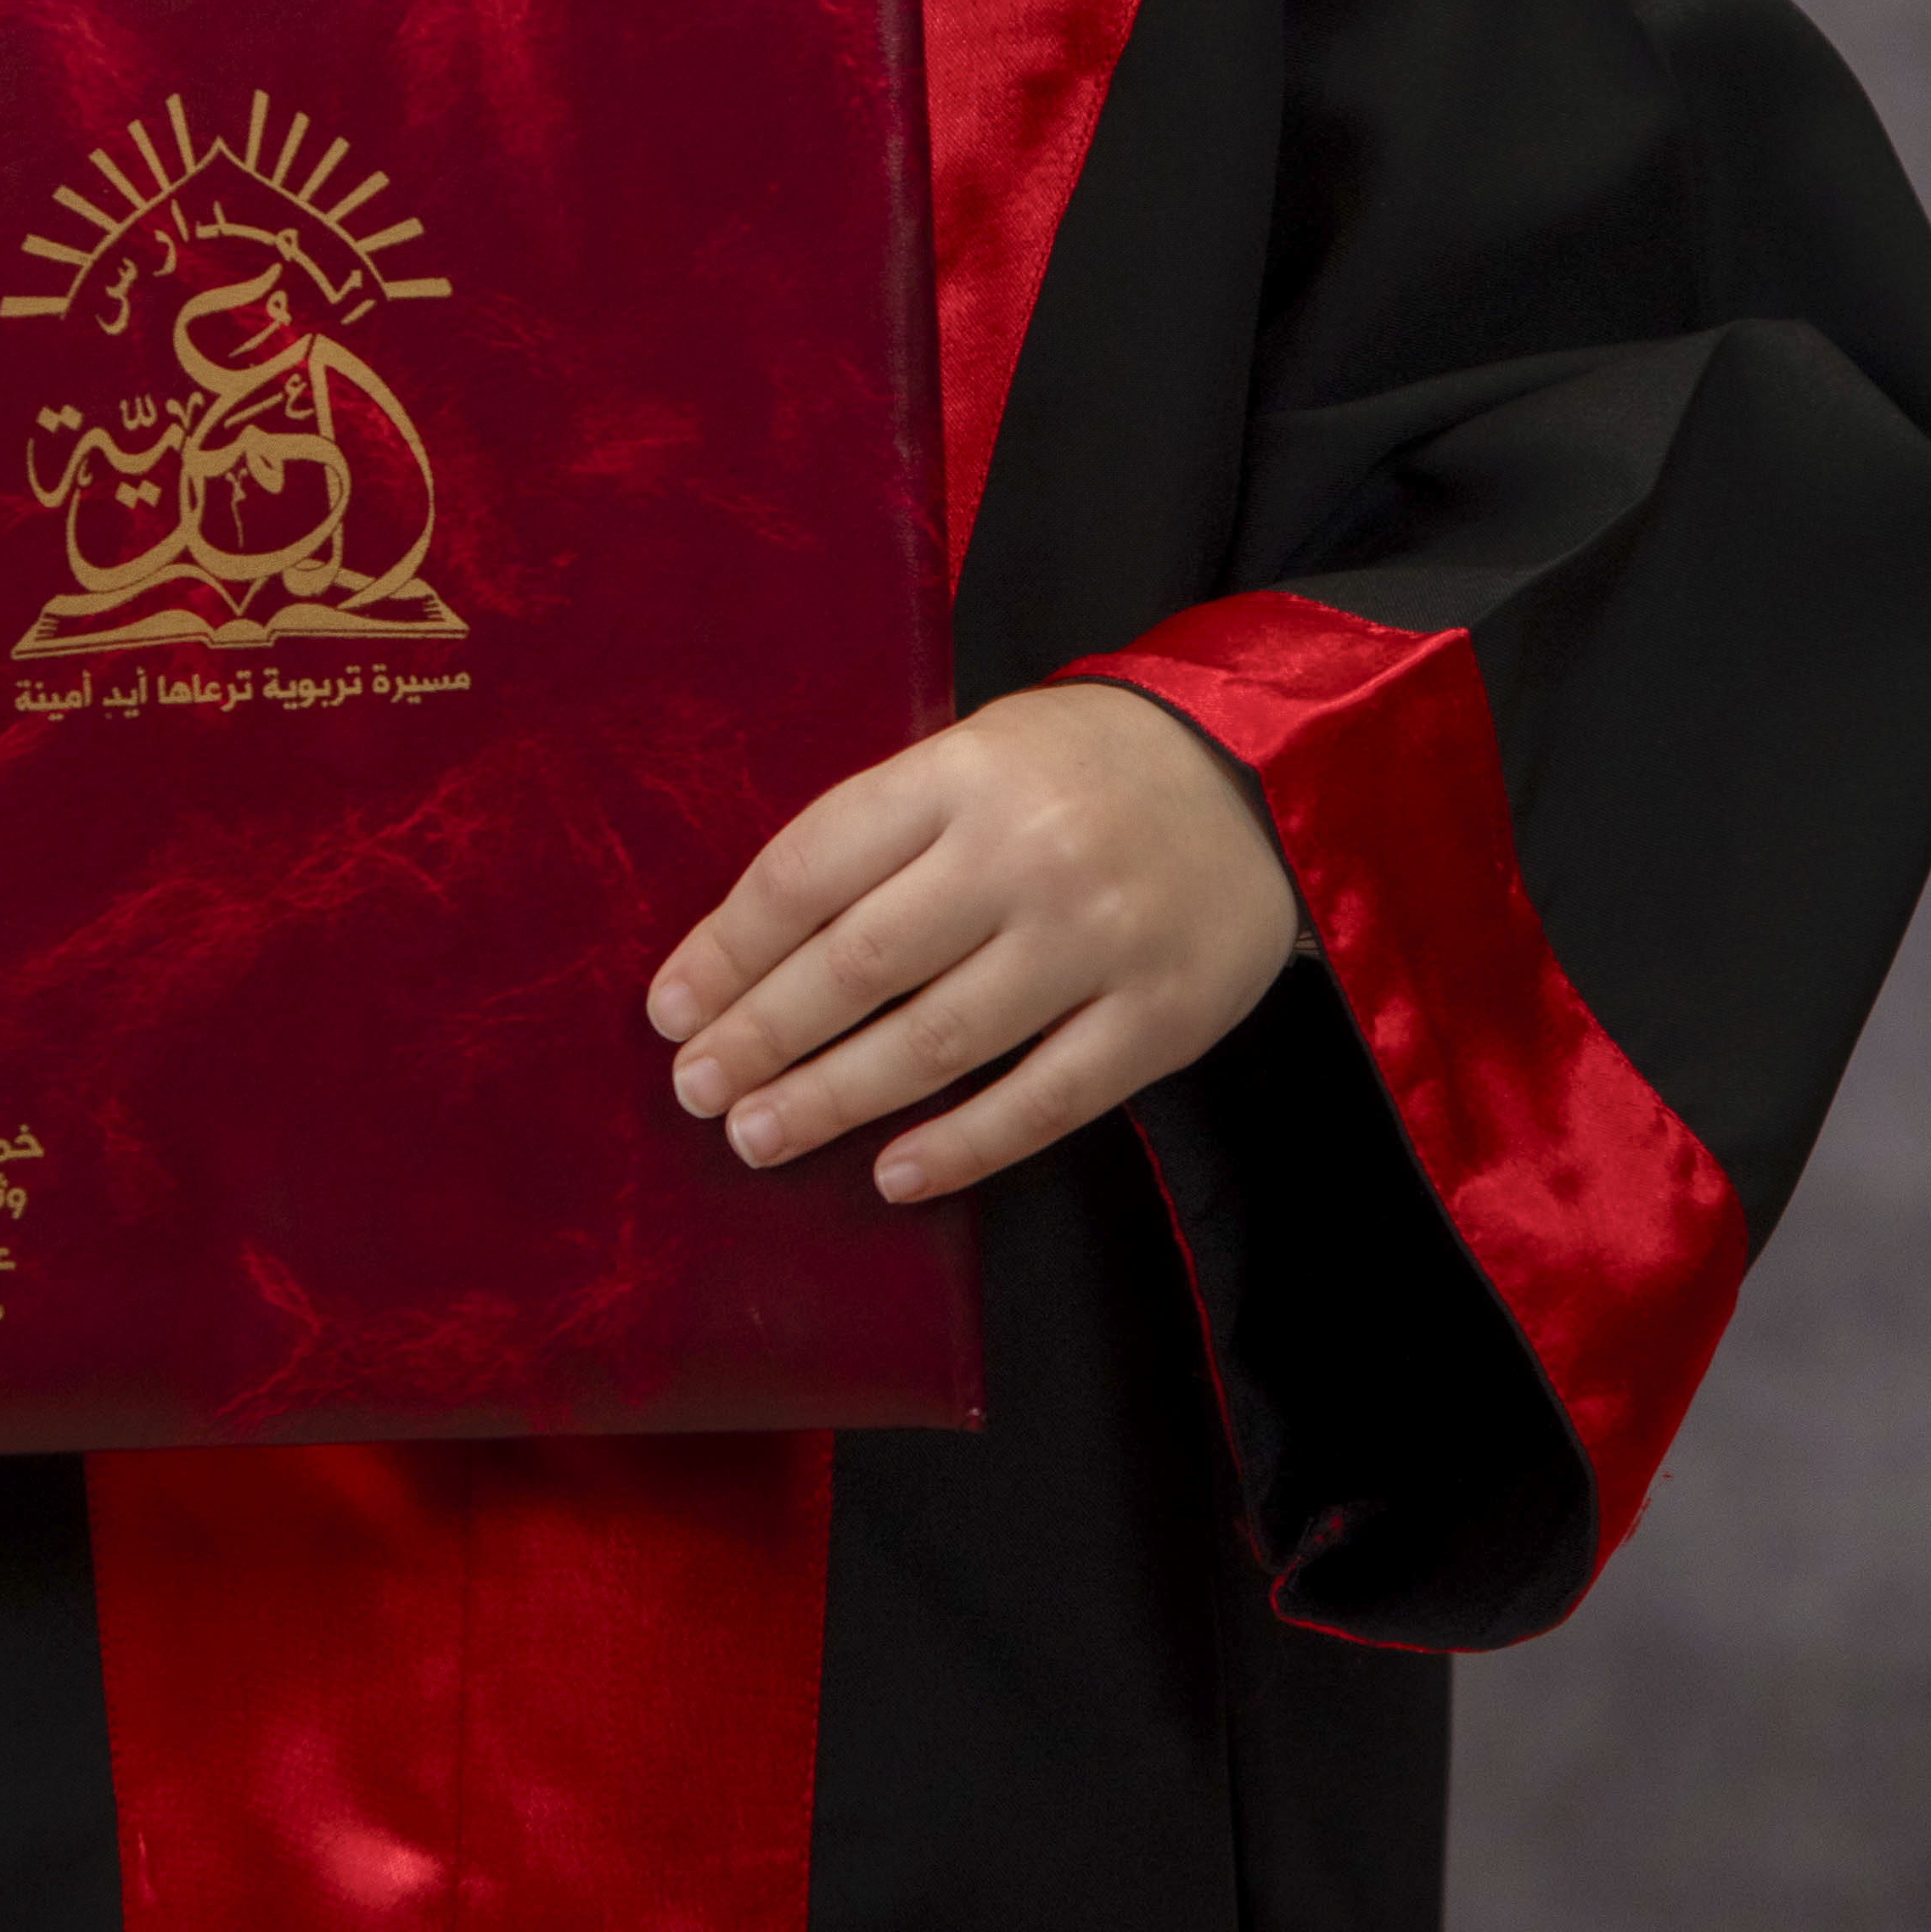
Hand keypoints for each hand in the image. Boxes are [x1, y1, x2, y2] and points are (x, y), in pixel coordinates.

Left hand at [644, 681, 1304, 1204]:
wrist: (1262, 769)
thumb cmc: (1082, 768)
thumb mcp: (976, 755)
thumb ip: (884, 835)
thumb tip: (752, 950)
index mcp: (962, 776)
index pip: (812, 869)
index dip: (728, 948)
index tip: (668, 1008)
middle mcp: (1023, 854)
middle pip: (860, 962)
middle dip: (761, 1034)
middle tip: (694, 1089)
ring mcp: (1096, 939)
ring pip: (938, 1040)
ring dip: (833, 1098)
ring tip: (755, 1135)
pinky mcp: (1160, 1017)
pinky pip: (1043, 1099)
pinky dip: (961, 1146)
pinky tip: (891, 1176)